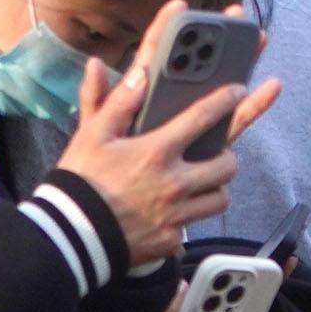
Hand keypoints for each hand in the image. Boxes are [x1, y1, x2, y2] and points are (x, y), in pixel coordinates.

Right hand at [54, 42, 277, 268]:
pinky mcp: (171, 239)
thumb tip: (138, 72)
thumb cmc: (81, 180)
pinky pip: (194, 226)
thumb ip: (117, 102)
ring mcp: (176, 214)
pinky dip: (189, 217)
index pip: (203, 117)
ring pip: (219, 199)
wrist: (71, 235)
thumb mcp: (92, 135)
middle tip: (220, 153)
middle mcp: (175, 182)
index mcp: (158, 151)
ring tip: (202, 183)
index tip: (239, 90)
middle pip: (227, 165)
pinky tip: (174, 212)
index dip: (226, 100)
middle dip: (229, 157)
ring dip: (215, 189)